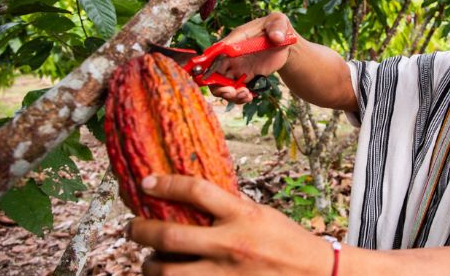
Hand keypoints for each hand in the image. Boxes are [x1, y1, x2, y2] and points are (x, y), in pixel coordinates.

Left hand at [128, 175, 332, 275]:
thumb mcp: (261, 214)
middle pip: (169, 236)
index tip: (146, 182)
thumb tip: (195, 198)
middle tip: (133, 227)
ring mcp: (224, 274)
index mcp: (242, 215)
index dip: (166, 184)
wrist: (315, 274)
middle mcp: (230, 244)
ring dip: (149, 265)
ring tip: (149, 260)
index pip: (197, 191)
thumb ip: (230, 208)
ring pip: (168, 272)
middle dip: (141, 230)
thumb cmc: (288, 241)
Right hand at [209, 12, 296, 103]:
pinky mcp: (246, 78)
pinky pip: (236, 90)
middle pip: (213, 73)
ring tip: (245, 95)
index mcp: (235, 40)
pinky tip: (250, 96)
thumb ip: (277, 27)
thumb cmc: (277, 27)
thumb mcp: (279, 22)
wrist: (284, 43)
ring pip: (222, 85)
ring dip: (229, 94)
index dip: (209, 65)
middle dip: (218, 86)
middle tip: (231, 92)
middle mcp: (231, 55)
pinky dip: (240, 97)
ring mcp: (237, 68)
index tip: (210, 77)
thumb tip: (276, 37)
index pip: (216, 52)